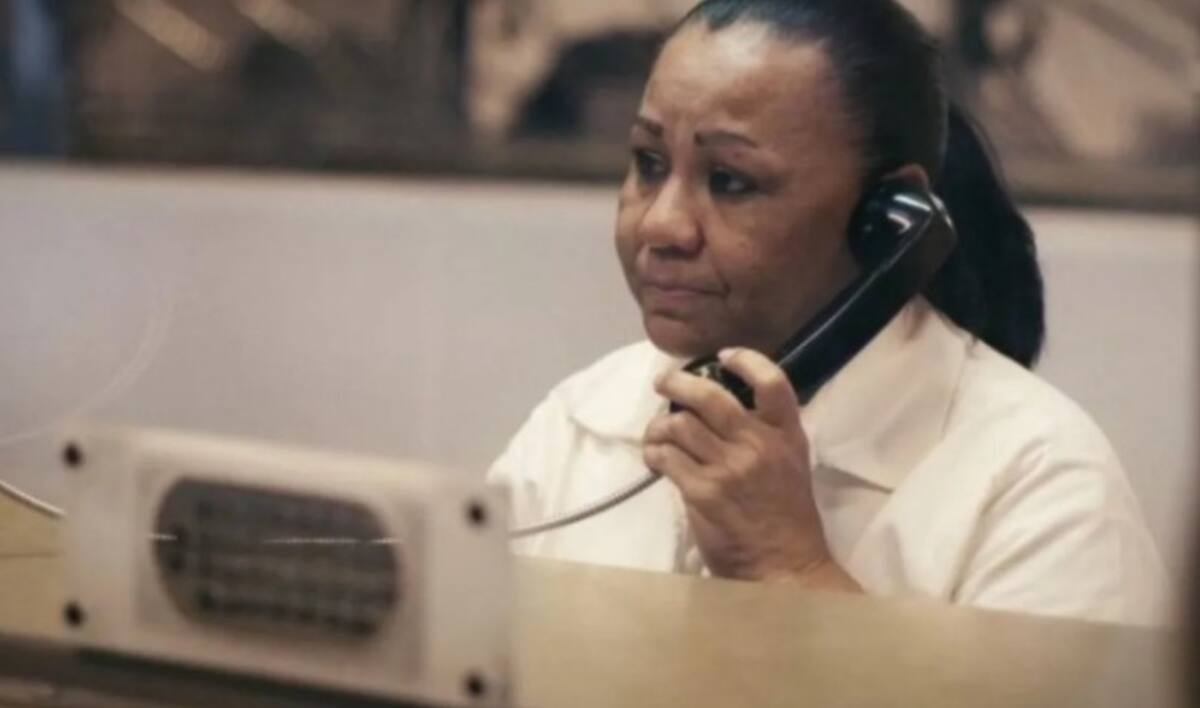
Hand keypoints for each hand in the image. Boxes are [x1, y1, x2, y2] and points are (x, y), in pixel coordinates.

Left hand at [644, 348, 858, 589]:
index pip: (772, 382)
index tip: (723, 356)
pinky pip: (667, 457)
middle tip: (663, 382)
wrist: (784, 566)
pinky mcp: (703, 492)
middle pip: (711, 396)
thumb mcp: (791, 464)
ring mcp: (729, 468)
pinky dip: (654, 453)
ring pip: (680, 424)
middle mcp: (758, 445)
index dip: (746, 360)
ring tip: (656, 433)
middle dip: (678, 382)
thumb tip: (717, 408)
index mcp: (787, 435)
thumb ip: (764, 434)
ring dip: (659, 425)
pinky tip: (655, 458)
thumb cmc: (786, 517)